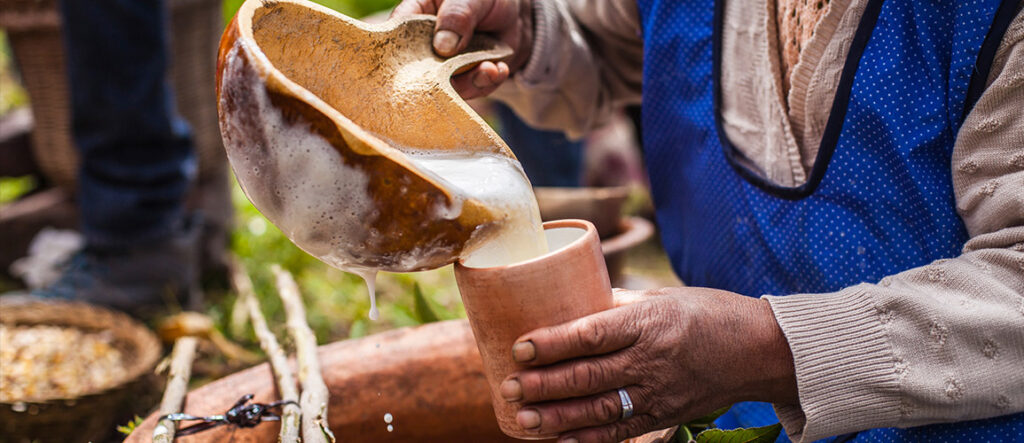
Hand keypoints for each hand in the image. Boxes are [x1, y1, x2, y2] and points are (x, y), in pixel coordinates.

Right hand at [391, 0, 532, 97]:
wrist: (515, 16)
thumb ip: (458, 15)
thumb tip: (442, 46)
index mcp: (417, 14)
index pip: (396, 32)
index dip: (398, 51)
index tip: (414, 66)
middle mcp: (425, 44)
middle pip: (418, 70)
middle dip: (442, 78)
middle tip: (466, 72)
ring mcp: (444, 65)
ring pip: (447, 85)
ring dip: (471, 82)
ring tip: (491, 69)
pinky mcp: (464, 79)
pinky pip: (471, 89)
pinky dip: (486, 83)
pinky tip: (499, 69)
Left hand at [498, 287, 798, 441]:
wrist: (759, 351)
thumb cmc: (708, 314)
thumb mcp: (662, 298)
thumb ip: (617, 305)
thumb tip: (573, 300)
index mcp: (647, 323)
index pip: (590, 334)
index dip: (552, 343)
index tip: (520, 346)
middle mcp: (650, 361)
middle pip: (587, 376)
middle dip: (544, 384)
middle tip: (510, 387)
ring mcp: (657, 393)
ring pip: (598, 410)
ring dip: (558, 418)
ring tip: (525, 420)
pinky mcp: (664, 416)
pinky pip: (620, 433)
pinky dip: (588, 440)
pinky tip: (559, 441)